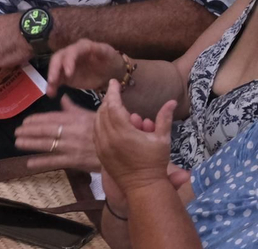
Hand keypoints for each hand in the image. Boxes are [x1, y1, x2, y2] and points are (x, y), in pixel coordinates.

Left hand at [16, 98, 99, 171]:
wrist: (122, 149)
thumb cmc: (106, 131)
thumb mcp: (92, 116)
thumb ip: (73, 108)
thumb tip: (62, 98)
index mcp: (74, 119)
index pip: (50, 118)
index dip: (36, 120)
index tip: (25, 122)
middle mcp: (70, 131)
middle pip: (45, 130)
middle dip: (29, 131)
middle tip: (16, 132)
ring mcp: (71, 146)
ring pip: (46, 144)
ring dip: (30, 144)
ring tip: (18, 143)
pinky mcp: (74, 161)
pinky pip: (55, 162)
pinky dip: (41, 162)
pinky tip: (29, 163)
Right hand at [45, 39, 128, 94]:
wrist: (111, 70)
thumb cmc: (110, 60)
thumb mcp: (108, 53)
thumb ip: (102, 51)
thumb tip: (95, 49)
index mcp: (82, 46)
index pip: (72, 51)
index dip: (68, 61)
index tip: (68, 73)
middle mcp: (70, 53)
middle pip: (58, 58)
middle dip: (54, 69)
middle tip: (53, 81)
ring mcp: (66, 64)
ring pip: (54, 69)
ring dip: (51, 79)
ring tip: (50, 91)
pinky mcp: (65, 75)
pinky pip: (57, 79)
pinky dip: (53, 86)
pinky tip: (51, 93)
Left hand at [97, 80, 176, 194]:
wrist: (143, 186)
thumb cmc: (155, 162)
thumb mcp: (162, 139)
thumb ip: (164, 118)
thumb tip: (171, 101)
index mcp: (123, 132)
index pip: (113, 105)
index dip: (113, 92)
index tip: (113, 82)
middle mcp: (108, 137)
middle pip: (103, 111)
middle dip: (109, 100)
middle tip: (115, 93)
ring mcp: (101, 145)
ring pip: (97, 121)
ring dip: (104, 111)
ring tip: (114, 107)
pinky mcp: (99, 152)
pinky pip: (95, 132)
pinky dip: (100, 123)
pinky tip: (109, 121)